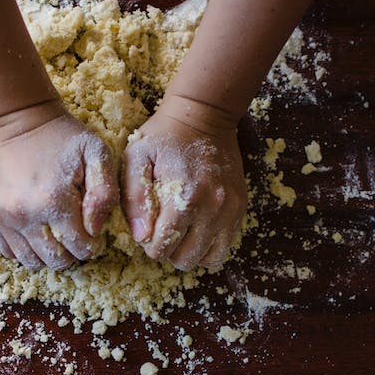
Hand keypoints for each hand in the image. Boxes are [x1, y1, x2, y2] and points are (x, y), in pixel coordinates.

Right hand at [0, 113, 117, 270]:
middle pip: (55, 260)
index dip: (92, 245)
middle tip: (75, 236)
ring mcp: (2, 217)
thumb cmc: (64, 138)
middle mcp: (24, 214)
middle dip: (71, 254)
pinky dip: (25, 250)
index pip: (80, 248)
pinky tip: (36, 233)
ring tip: (56, 236)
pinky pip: (8, 251)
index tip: (93, 233)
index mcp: (54, 201)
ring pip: (30, 261)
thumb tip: (94, 230)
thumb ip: (105, 194)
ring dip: (48, 255)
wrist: (21, 121)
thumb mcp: (97, 154)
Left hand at [122, 99, 246, 270]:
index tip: (147, 229)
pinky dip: (209, 246)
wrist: (204, 115)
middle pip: (186, 259)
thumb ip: (134, 199)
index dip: (149, 244)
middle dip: (169, 251)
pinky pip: (226, 245)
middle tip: (162, 231)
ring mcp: (230, 210)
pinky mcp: (240, 208)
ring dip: (191, 252)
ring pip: (210, 259)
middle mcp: (212, 209)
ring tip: (180, 233)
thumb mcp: (137, 158)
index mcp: (185, 199)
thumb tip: (141, 236)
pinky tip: (196, 229)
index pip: (162, 248)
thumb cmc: (164, 136)